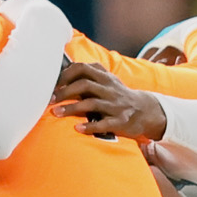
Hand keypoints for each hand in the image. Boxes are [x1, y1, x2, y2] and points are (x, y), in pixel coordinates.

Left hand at [51, 60, 165, 141]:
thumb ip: (90, 75)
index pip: (83, 68)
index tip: (52, 84)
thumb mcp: (108, 81)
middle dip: (65, 92)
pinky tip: (77, 128)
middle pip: (85, 85)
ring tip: (55, 113)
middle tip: (50, 100)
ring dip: (71, 108)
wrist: (146, 111)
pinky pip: (104, 123)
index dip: (66, 74)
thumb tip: (64, 69)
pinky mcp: (120, 121)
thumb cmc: (119, 95)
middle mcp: (110, 89)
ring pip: (91, 103)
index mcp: (105, 78)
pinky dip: (90, 126)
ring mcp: (115, 105)